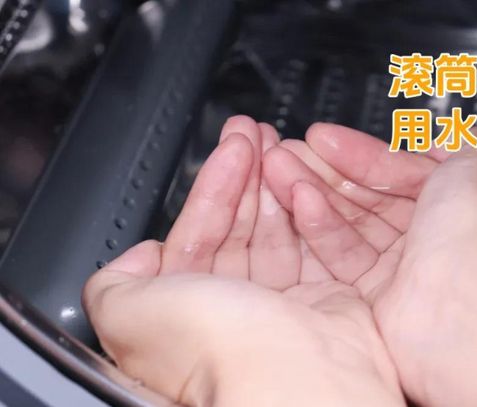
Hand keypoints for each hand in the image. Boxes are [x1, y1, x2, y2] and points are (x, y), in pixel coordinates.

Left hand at [83, 117, 403, 405]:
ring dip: (274, 184)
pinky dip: (309, 213)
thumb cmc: (217, 348)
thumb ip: (114, 282)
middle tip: (252, 135)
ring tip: (278, 145)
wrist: (297, 376)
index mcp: (186, 313)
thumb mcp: (130, 310)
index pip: (197, 234)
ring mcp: (281, 304)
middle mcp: (233, 311)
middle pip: (237, 226)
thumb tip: (136, 259)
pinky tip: (305, 185)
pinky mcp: (323, 301)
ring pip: (275, 231)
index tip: (228, 150)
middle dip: (243, 175)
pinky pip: (314, 246)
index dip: (211, 188)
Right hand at [269, 124, 476, 404]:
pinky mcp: (378, 301)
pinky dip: (318, 225)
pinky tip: (299, 198)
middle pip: (369, 197)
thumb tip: (462, 129)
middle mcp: (433, 240)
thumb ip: (467, 141)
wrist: (473, 296)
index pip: (399, 171)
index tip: (326, 139)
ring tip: (280, 166)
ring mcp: (406, 272)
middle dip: (328, 170)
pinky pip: (341, 256)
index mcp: (459, 204)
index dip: (361, 153)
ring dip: (313, 190)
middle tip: (292, 151)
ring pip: (349, 224)